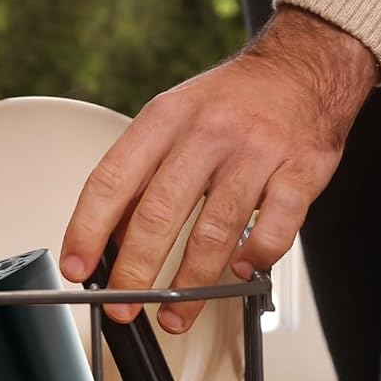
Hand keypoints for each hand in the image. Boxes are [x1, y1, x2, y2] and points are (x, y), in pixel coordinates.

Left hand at [60, 8, 377, 330]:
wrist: (305, 66)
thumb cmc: (233, 100)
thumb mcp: (174, 117)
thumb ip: (142, 173)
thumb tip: (105, 237)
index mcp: (166, 118)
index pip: (113, 180)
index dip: (87, 229)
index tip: (76, 267)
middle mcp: (208, 133)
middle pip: (159, 213)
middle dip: (134, 270)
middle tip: (121, 305)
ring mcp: (256, 152)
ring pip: (214, 230)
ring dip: (190, 284)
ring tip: (174, 314)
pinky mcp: (300, 170)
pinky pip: (275, 228)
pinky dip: (255, 257)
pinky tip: (241, 272)